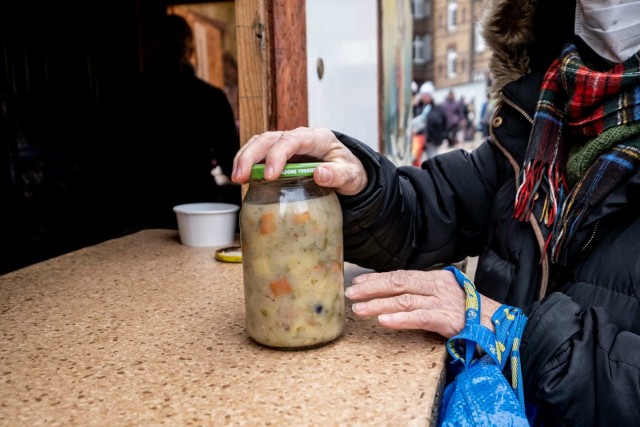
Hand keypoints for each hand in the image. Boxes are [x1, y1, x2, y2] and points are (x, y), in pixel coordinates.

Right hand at [232, 127, 367, 195]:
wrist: (348, 172)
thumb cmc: (349, 171)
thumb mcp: (351, 176)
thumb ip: (338, 175)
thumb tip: (320, 174)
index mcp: (317, 138)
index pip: (292, 140)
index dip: (277, 155)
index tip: (269, 176)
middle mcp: (299, 137)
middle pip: (269, 138)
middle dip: (252, 156)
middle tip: (242, 177)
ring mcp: (287, 144)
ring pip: (259, 142)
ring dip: (244, 158)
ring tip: (236, 178)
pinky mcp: (279, 154)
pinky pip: (258, 152)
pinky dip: (246, 162)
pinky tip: (240, 177)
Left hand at [345, 269, 501, 338]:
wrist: (504, 328)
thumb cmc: (473, 316)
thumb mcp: (445, 300)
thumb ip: (424, 297)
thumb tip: (395, 300)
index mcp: (436, 279)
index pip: (401, 275)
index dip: (377, 279)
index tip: (357, 283)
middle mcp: (438, 286)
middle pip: (399, 283)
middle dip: (371, 288)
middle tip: (350, 294)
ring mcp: (444, 302)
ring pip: (405, 300)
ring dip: (378, 304)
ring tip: (358, 309)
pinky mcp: (450, 320)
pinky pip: (420, 318)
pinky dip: (400, 320)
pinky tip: (383, 322)